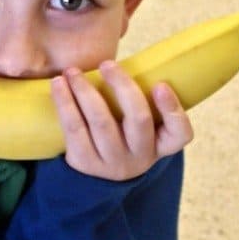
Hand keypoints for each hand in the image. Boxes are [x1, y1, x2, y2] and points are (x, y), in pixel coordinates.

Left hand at [51, 61, 192, 180]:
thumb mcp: (138, 129)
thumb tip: (118, 62)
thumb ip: (137, 102)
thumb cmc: (119, 136)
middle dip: (122, 86)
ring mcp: (112, 162)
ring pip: (101, 122)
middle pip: (139, 119)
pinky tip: (58, 85)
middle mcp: (140, 156)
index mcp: (160, 145)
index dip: (173, 109)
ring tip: (72, 71)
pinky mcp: (85, 162)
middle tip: (107, 64)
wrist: (92, 177)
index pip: (179, 133)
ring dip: (85, 90)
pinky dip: (65, 103)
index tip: (160, 85)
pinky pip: (74, 128)